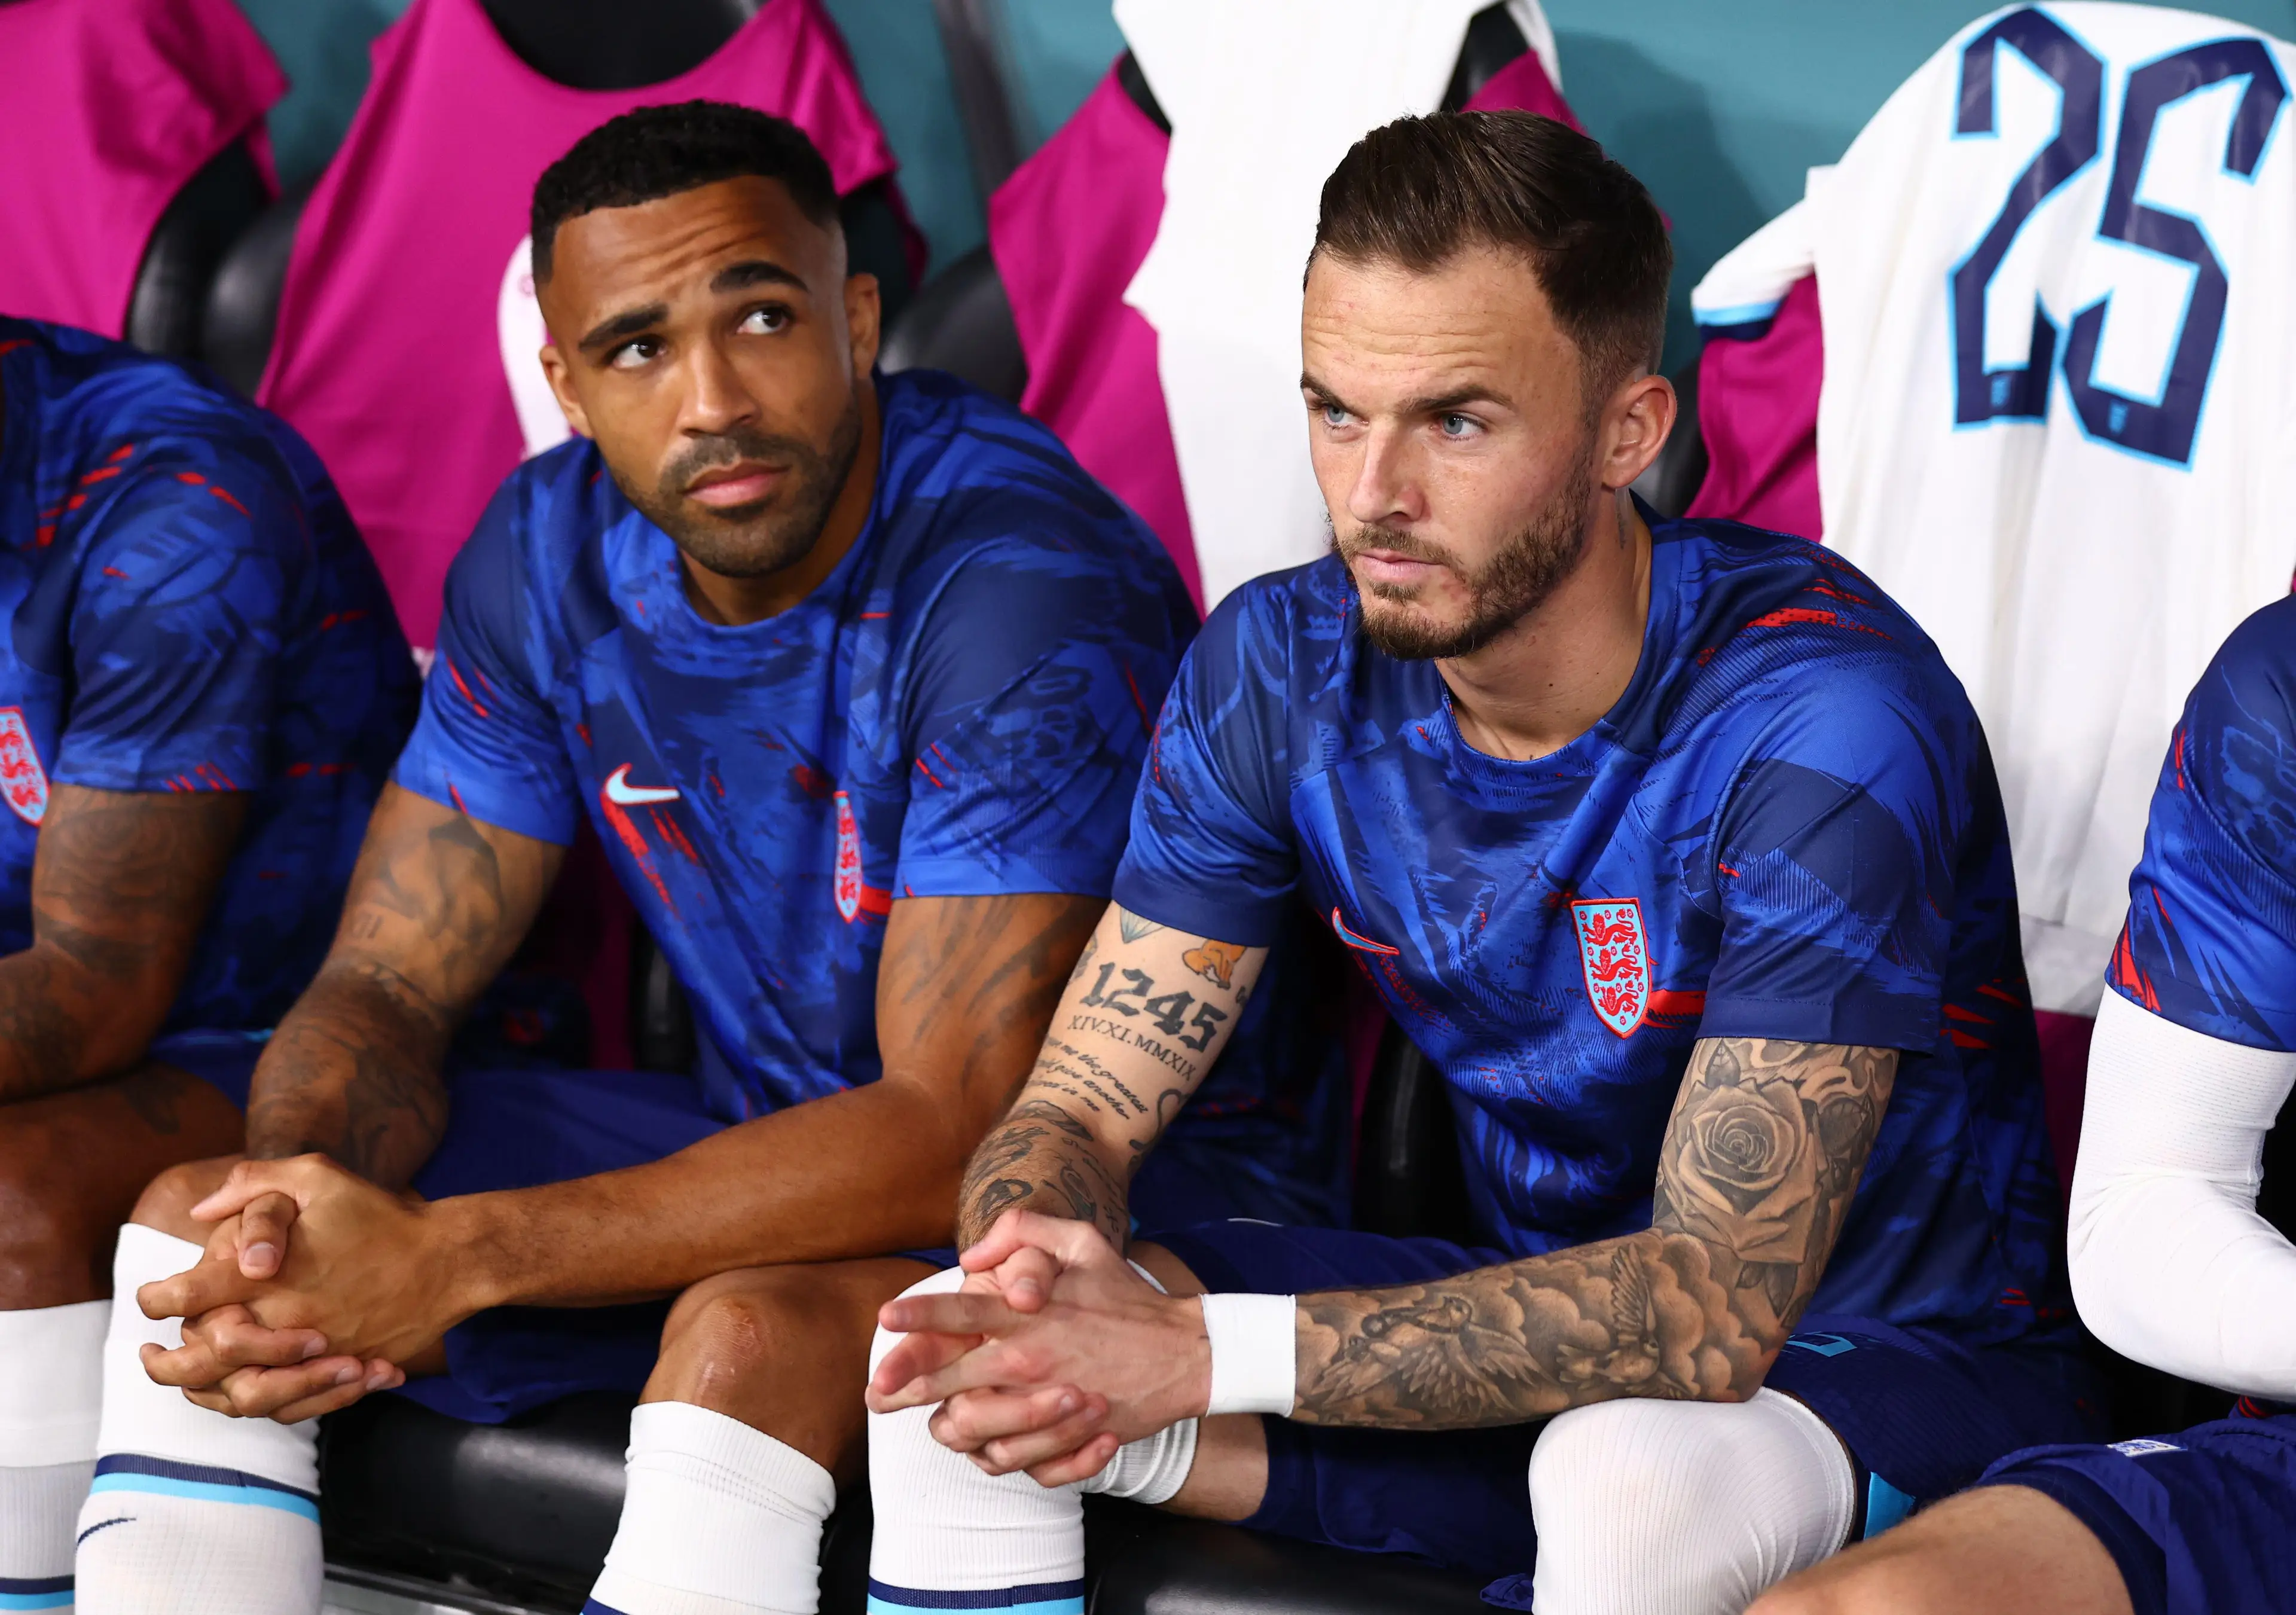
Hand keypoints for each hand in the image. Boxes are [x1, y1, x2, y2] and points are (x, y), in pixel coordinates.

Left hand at [138, 1155, 467, 1417]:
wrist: (448, 1262)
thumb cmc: (382, 1216)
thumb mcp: (319, 1176)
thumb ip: (254, 1183)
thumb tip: (200, 1212)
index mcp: (266, 1276)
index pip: (187, 1296)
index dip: (156, 1298)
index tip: (149, 1298)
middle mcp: (280, 1321)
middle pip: (200, 1363)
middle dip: (162, 1364)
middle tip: (150, 1354)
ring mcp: (309, 1356)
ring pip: (238, 1396)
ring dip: (204, 1393)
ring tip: (190, 1381)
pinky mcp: (336, 1374)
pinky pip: (286, 1408)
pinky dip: (260, 1405)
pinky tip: (245, 1391)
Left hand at [867, 1212, 1210, 1480]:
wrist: (1185, 1355)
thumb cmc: (1127, 1294)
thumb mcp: (1084, 1240)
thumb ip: (1025, 1228)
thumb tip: (972, 1250)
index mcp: (1028, 1313)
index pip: (960, 1311)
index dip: (918, 1316)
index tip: (884, 1319)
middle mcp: (1029, 1359)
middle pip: (948, 1380)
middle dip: (905, 1387)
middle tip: (877, 1393)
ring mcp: (1043, 1404)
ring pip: (971, 1429)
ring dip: (948, 1426)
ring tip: (937, 1421)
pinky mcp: (1062, 1439)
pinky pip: (1010, 1461)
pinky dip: (995, 1456)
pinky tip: (990, 1444)